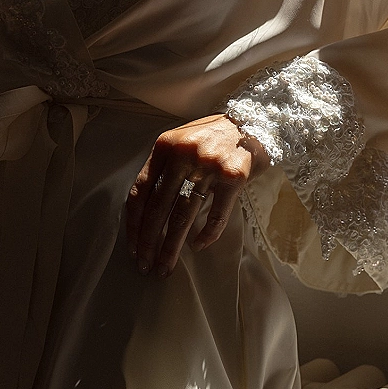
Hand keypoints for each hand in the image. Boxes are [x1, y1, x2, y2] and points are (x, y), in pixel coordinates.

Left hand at [126, 114, 268, 276]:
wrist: (254, 122)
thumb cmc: (213, 138)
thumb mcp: (181, 143)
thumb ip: (162, 169)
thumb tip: (144, 213)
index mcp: (164, 146)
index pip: (140, 191)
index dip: (134, 223)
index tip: (133, 247)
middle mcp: (183, 154)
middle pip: (159, 207)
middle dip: (149, 242)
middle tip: (146, 266)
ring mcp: (209, 165)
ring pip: (183, 215)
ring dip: (172, 246)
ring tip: (166, 267)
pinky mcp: (233, 176)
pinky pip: (216, 214)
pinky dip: (207, 234)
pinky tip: (198, 247)